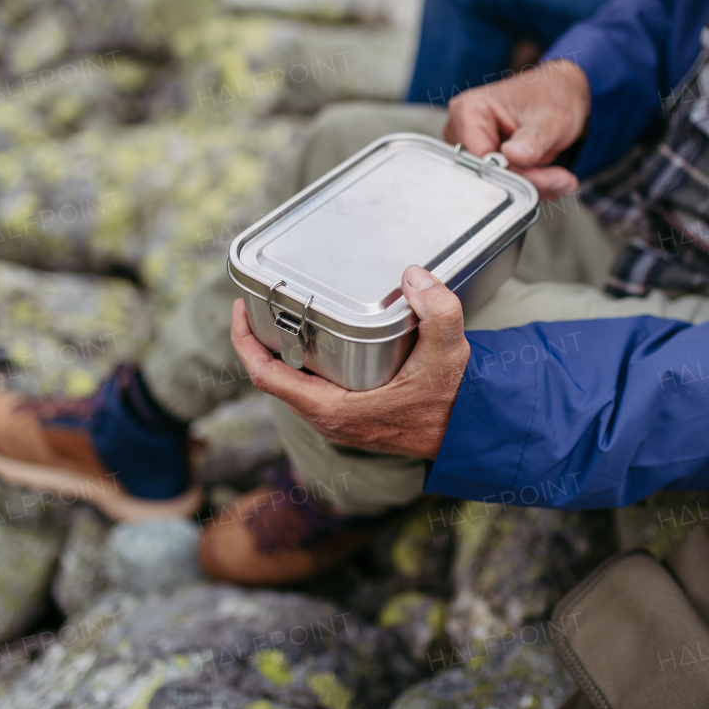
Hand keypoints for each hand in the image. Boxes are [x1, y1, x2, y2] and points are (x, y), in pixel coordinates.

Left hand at [230, 265, 469, 458]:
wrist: (469, 433)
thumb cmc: (453, 399)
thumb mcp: (449, 351)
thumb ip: (436, 311)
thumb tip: (414, 275)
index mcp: (334, 410)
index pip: (267, 378)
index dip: (245, 343)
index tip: (240, 309)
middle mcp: (328, 420)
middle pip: (273, 379)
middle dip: (260, 342)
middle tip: (260, 302)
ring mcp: (337, 422)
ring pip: (291, 385)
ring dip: (281, 353)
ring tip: (280, 315)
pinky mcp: (348, 419)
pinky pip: (310, 389)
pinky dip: (302, 364)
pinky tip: (314, 339)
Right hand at [445, 58, 589, 199]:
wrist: (560, 95)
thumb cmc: (552, 96)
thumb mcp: (551, 117)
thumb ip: (533, 139)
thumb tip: (512, 155)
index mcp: (469, 110)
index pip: (478, 159)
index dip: (510, 173)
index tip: (539, 172)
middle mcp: (462, 130)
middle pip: (486, 176)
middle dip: (524, 181)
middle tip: (557, 177)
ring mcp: (470, 147)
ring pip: (497, 186)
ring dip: (530, 185)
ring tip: (555, 175)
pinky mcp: (481, 161)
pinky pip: (503, 187)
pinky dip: (529, 184)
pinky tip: (546, 175)